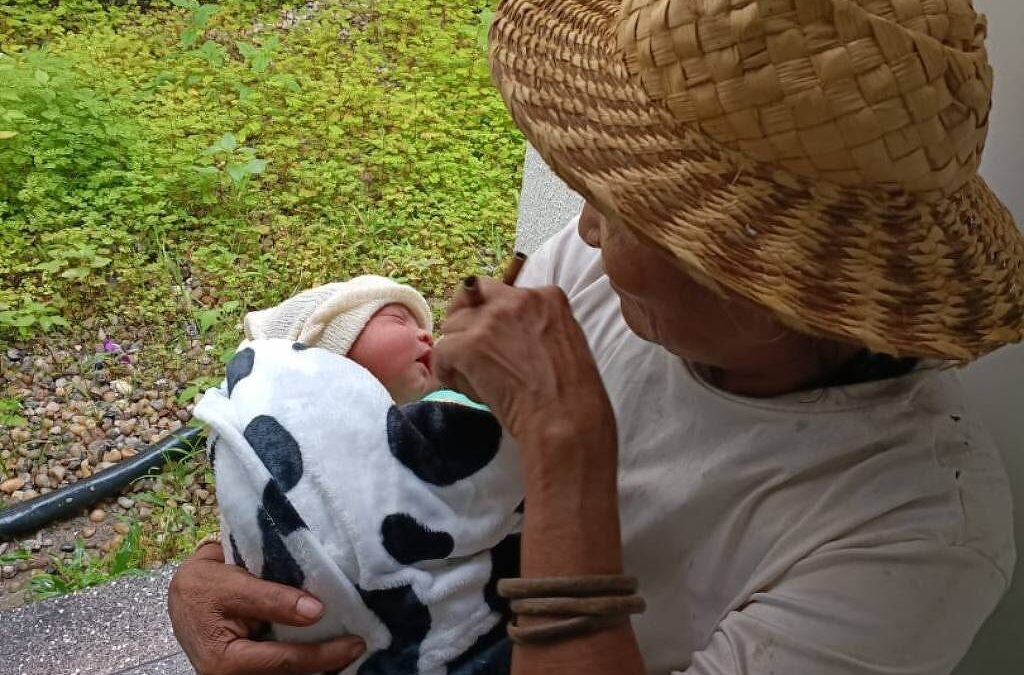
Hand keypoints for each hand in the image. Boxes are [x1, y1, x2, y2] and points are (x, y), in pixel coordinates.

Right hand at [168, 542, 365, 674]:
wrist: (181, 593)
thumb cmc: (201, 587)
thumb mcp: (232, 584)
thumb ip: (271, 598)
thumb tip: (315, 611)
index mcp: (226, 663)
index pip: (284, 662)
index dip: (322, 654)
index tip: (355, 643)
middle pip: (290, 674)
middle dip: (326, 664)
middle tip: (360, 647)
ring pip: (288, 673)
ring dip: (318, 662)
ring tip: (350, 647)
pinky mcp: (252, 667)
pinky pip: (283, 665)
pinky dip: (307, 657)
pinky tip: (330, 646)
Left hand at [434, 278, 614, 447]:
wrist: (565, 417)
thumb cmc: (573, 392)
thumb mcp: (565, 341)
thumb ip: (538, 326)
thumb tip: (508, 333)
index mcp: (546, 296)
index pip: (500, 292)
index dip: (492, 317)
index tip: (495, 339)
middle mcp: (517, 299)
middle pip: (470, 298)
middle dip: (466, 323)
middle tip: (470, 350)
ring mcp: (491, 321)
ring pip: (452, 326)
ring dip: (457, 350)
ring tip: (471, 375)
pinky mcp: (470, 345)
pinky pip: (442, 352)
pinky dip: (447, 371)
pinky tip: (462, 385)